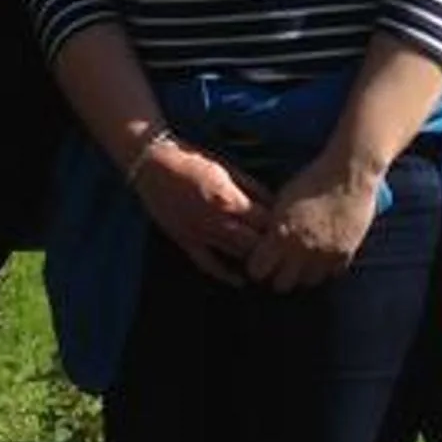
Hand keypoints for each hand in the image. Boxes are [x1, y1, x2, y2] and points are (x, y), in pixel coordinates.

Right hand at [136, 138, 272, 284]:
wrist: (153, 162)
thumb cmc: (192, 159)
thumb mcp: (228, 167)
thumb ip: (252, 187)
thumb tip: (275, 201)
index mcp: (229, 199)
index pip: (264, 222)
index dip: (279, 226)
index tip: (288, 227)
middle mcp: (217, 220)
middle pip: (254, 243)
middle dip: (269, 245)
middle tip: (281, 246)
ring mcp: (200, 233)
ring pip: (235, 255)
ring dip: (252, 258)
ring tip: (268, 261)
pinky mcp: (185, 241)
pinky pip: (207, 264)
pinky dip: (224, 275)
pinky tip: (239, 282)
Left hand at [243, 146, 383, 290]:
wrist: (349, 174)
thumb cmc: (312, 179)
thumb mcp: (282, 199)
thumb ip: (272, 225)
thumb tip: (260, 241)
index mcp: (280, 234)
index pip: (257, 271)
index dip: (257, 266)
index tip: (260, 259)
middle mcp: (300, 250)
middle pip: (281, 285)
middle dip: (277, 275)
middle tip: (280, 264)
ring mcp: (324, 255)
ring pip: (306, 283)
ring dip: (302, 274)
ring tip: (302, 260)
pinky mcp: (345, 255)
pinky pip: (330, 275)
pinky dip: (325, 268)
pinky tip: (322, 254)